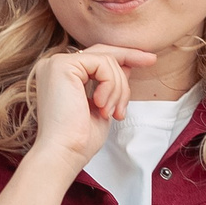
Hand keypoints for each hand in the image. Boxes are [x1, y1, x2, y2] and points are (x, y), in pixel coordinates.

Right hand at [24, 45, 153, 172]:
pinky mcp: (61, 66)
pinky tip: (102, 106)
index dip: (123, 56)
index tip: (148, 60)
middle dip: (130, 56)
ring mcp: (56, 64)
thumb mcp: (103, 105)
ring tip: (112, 113)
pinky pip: (102, 64)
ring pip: (106, 60)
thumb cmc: (80, 139)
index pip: (95, 58)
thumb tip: (127, 65)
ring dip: (119, 89)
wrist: (64, 153)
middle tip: (151, 61)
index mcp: (61, 75)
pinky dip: (110, 86)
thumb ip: (110, 84)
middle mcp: (54, 65)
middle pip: (101, 51)